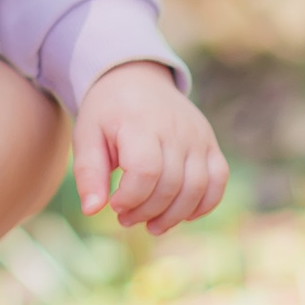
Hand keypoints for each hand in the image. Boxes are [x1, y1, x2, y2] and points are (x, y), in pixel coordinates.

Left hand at [72, 61, 226, 232]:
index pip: (146, 171)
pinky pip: (218, 180)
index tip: (114, 205)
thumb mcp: (86, 135)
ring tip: (150, 225)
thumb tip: (92, 210)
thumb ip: (89, 173)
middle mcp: (175, 130)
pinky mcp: (210, 143)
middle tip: (125, 219)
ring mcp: (197, 136)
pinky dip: (204, 204)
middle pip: (171, 184)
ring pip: (197, 187)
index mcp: (140, 125)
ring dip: (174, 215)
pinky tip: (182, 216)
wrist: (135, 79)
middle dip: (147, 211)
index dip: (131, 198)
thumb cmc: (107, 113)